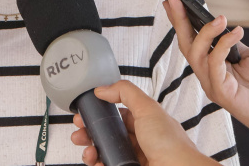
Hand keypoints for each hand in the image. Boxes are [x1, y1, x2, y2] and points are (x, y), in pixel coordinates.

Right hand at [70, 80, 213, 165]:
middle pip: (108, 134)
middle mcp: (139, 141)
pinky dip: (98, 164)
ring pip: (105, 152)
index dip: (100, 114)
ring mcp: (133, 158)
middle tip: (79, 133)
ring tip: (87, 152)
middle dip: (90, 133)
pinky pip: (108, 165)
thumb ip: (125, 92)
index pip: (117, 115)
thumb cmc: (169, 143)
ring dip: (91, 150)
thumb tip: (102, 89)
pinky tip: (96, 162)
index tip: (85, 113)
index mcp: (144, 122)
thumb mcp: (147, 108)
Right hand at [163, 0, 248, 147]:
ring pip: (196, 54)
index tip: (172, 1)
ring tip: (221, 18)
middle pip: (186, 45)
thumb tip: (221, 28)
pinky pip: (215, 64)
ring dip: (206, 32)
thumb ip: (232, 45)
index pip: (191, 41)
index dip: (180, 21)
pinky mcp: (222, 93)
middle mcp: (208, 76)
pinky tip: (237, 33)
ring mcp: (213, 85)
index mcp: (213, 67)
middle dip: (178, 21)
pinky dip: (223, 44)